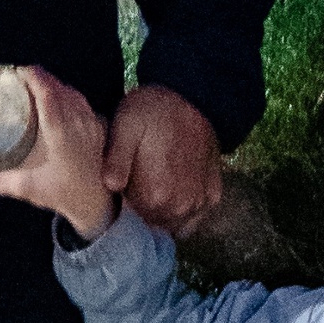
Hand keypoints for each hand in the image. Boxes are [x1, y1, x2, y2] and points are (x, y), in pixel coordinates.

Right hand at [0, 67, 115, 237]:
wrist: (97, 203)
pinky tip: (56, 97)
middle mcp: (79, 125)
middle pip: (60, 89)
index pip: (49, 97)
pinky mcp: (98, 127)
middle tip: (20, 75)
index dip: (35, 79)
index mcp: (62, 136)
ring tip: (35, 82)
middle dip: (40, 77)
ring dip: (54, 83)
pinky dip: (66, 93)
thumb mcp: (29, 188)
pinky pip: (81, 101)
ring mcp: (91, 124)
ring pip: (72, 92)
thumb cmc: (64, 195)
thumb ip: (2, 181)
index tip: (19, 71)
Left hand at [106, 85, 224, 232]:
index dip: (119, 209)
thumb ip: (116, 159)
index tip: (115, 191)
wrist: (194, 96)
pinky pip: (194, 219)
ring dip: (160, 214)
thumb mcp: (126, 126)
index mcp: (156, 196)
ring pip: (172, 225)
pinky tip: (173, 192)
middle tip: (132, 186)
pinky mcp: (212, 195)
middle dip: (139, 213)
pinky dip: (183, 212)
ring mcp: (199, 203)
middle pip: (151, 226)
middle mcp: (181, 206)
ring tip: (153, 187)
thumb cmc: (154, 110)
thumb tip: (110, 187)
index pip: (130, 223)